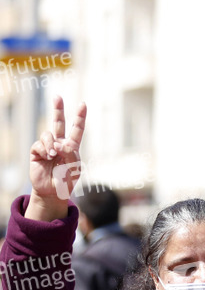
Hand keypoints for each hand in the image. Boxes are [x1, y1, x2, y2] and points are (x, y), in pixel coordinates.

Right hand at [25, 96, 86, 221]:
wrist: (52, 192)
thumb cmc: (66, 181)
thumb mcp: (74, 169)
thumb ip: (70, 155)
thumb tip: (59, 143)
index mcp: (72, 147)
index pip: (77, 129)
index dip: (80, 117)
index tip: (83, 104)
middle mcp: (60, 144)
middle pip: (59, 123)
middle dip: (58, 109)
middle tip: (57, 97)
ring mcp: (48, 147)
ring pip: (48, 134)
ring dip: (51, 142)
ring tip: (53, 154)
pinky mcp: (37, 152)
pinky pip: (39, 144)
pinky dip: (44, 148)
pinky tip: (47, 156)